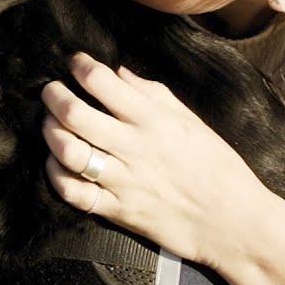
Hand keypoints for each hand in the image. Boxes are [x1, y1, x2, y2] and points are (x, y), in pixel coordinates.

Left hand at [41, 53, 276, 270]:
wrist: (234, 222)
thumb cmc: (218, 167)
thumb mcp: (191, 121)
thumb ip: (153, 94)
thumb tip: (118, 73)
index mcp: (153, 120)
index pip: (102, 82)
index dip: (80, 65)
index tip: (74, 62)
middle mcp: (134, 147)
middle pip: (74, 114)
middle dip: (53, 96)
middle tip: (50, 90)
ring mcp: (123, 181)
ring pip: (68, 151)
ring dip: (50, 132)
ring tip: (50, 123)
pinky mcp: (117, 211)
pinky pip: (72, 192)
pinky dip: (55, 174)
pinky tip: (56, 163)